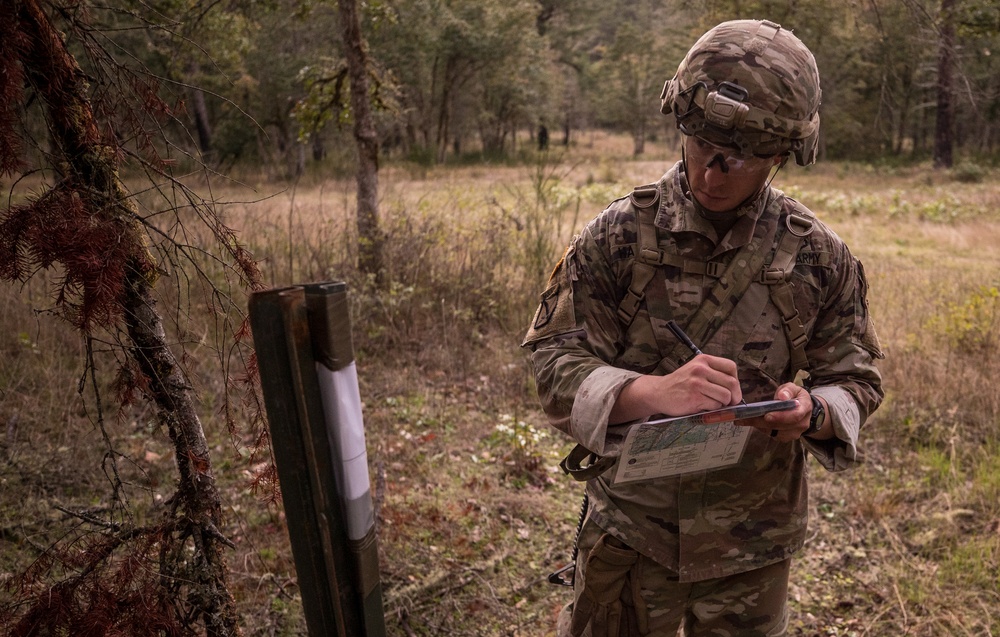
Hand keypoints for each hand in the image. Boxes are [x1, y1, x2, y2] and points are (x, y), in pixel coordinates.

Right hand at [609, 354, 742, 423]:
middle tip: (731, 401)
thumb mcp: (696, 369)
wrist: (659, 392)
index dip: (736, 380)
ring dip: (723, 403)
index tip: (732, 388)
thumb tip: (736, 389)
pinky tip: (703, 406)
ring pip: (725, 396)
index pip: (731, 367)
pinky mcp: (695, 398)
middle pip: (732, 383)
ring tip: (713, 403)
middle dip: (735, 396)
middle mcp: (701, 370)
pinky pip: (715, 406)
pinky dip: (713, 409)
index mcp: (703, 360)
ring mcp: (697, 384)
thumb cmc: (680, 383)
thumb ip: (714, 373)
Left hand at [742, 383, 827, 441]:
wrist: (802, 409)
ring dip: (759, 426)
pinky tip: (752, 422)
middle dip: (762, 421)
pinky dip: (761, 429)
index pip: (794, 415)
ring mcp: (795, 432)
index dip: (780, 416)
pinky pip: (773, 435)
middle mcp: (802, 423)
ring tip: (744, 419)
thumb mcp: (793, 388)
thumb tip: (782, 396)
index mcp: (805, 408)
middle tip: (745, 417)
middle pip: (781, 425)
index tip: (767, 415)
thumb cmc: (795, 396)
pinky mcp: (786, 437)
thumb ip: (788, 390)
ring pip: (775, 432)